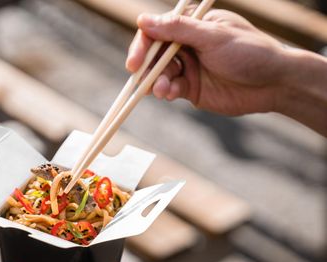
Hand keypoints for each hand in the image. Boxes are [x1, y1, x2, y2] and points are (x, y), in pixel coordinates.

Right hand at [126, 9, 288, 115]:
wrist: (274, 84)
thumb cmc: (249, 53)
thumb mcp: (213, 38)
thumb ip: (178, 30)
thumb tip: (142, 20)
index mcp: (192, 25)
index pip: (157, 30)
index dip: (142, 45)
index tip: (135, 62)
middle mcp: (186, 44)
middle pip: (153, 54)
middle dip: (146, 67)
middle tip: (140, 80)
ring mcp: (188, 66)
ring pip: (159, 73)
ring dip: (156, 82)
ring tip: (162, 90)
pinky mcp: (190, 87)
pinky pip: (169, 89)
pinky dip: (166, 92)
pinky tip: (170, 94)